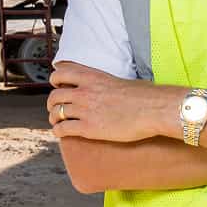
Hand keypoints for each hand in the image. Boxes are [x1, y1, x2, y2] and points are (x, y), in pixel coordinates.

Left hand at [47, 62, 173, 141]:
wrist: (154, 109)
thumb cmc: (145, 96)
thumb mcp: (120, 81)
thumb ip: (107, 83)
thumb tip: (111, 89)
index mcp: (93, 77)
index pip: (61, 73)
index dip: (56, 80)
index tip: (59, 86)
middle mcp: (85, 92)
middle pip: (54, 95)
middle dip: (52, 103)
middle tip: (56, 108)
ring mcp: (85, 110)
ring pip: (56, 112)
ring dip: (54, 118)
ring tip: (58, 122)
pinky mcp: (88, 128)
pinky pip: (62, 129)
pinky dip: (58, 131)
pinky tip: (62, 133)